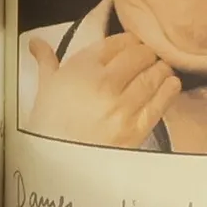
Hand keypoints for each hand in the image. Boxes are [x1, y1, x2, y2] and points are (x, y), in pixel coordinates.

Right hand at [25, 32, 181, 147]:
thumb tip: (35, 42)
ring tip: (162, 69)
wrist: (57, 166)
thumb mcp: (45, 89)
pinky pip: (160, 102)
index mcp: (81, 69)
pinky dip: (169, 89)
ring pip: (153, 76)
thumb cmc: (48, 126)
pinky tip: (172, 84)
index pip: (115, 43)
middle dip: (146, 54)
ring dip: (161, 69)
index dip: (129, 40)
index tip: (134, 43)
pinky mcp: (137, 127)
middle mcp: (104, 83)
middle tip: (150, 56)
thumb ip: (46, 61)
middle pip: (139, 56)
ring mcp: (122, 106)